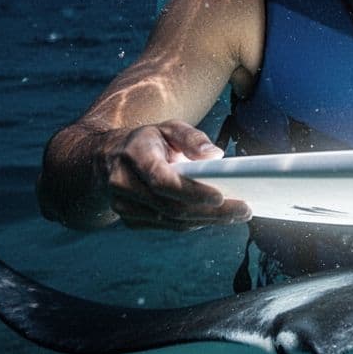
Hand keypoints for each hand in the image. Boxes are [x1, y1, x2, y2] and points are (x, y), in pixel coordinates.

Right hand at [101, 120, 249, 230]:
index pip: (161, 180)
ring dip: (207, 220)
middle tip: (243, 210)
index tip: (220, 195)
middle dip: (210, 211)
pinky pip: (168, 227)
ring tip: (237, 215)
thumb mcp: (169, 127)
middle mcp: (123, 183)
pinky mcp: (131, 221)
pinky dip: (194, 223)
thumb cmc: (148, 141)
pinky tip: (215, 217)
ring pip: (171, 221)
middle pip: (171, 207)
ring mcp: (124, 206)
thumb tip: (216, 155)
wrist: (108, 159)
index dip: (191, 191)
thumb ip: (192, 138)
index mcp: (134, 155)